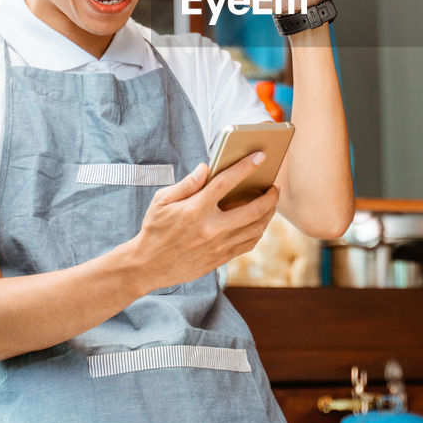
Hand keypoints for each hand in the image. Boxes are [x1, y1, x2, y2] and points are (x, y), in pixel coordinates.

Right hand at [128, 152, 279, 291]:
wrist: (147, 266)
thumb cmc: (154, 228)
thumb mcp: (162, 201)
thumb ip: (187, 183)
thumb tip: (206, 167)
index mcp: (195, 209)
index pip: (226, 182)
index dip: (245, 167)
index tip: (260, 157)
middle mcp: (210, 227)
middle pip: (253, 209)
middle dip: (270, 196)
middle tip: (275, 186)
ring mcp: (217, 245)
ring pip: (255, 229)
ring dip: (268, 214)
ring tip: (270, 203)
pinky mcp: (219, 259)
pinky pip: (248, 244)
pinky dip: (258, 231)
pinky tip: (259, 223)